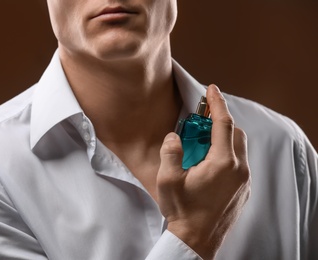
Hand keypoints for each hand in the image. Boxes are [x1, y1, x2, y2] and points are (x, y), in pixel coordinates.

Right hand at [156, 84, 250, 259]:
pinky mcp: (243, 190)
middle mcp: (239, 169)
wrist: (197, 241)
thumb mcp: (168, 179)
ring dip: (224, 139)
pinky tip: (210, 163)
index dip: (217, 103)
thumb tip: (175, 137)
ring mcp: (244, 181)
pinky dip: (228, 154)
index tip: (212, 89)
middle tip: (202, 119)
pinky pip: (239, 163)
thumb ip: (170, 151)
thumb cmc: (182, 211)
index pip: (223, 124)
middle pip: (236, 134)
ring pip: (239, 149)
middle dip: (221, 121)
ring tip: (203, 143)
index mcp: (222, 163)